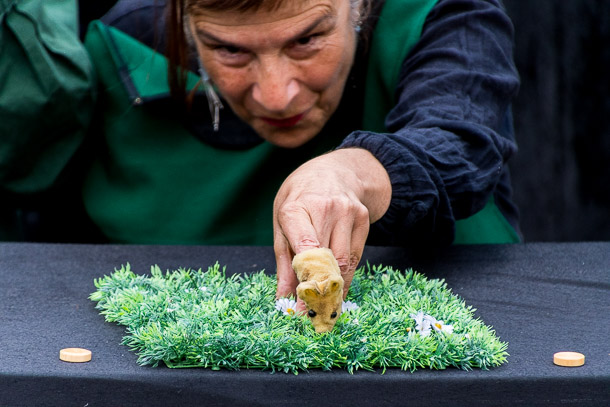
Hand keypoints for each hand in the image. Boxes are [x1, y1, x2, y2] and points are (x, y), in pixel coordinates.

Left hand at [274, 148, 391, 310]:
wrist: (334, 170)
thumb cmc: (300, 197)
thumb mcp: (281, 220)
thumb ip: (283, 260)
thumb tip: (283, 297)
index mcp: (296, 208)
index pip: (304, 245)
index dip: (305, 275)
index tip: (302, 301)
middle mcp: (325, 208)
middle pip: (325, 259)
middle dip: (318, 291)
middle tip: (311, 314)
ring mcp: (348, 213)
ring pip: (343, 262)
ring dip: (333, 289)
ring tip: (324, 307)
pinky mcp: (363, 219)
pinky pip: (354, 258)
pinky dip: (345, 278)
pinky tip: (337, 290)